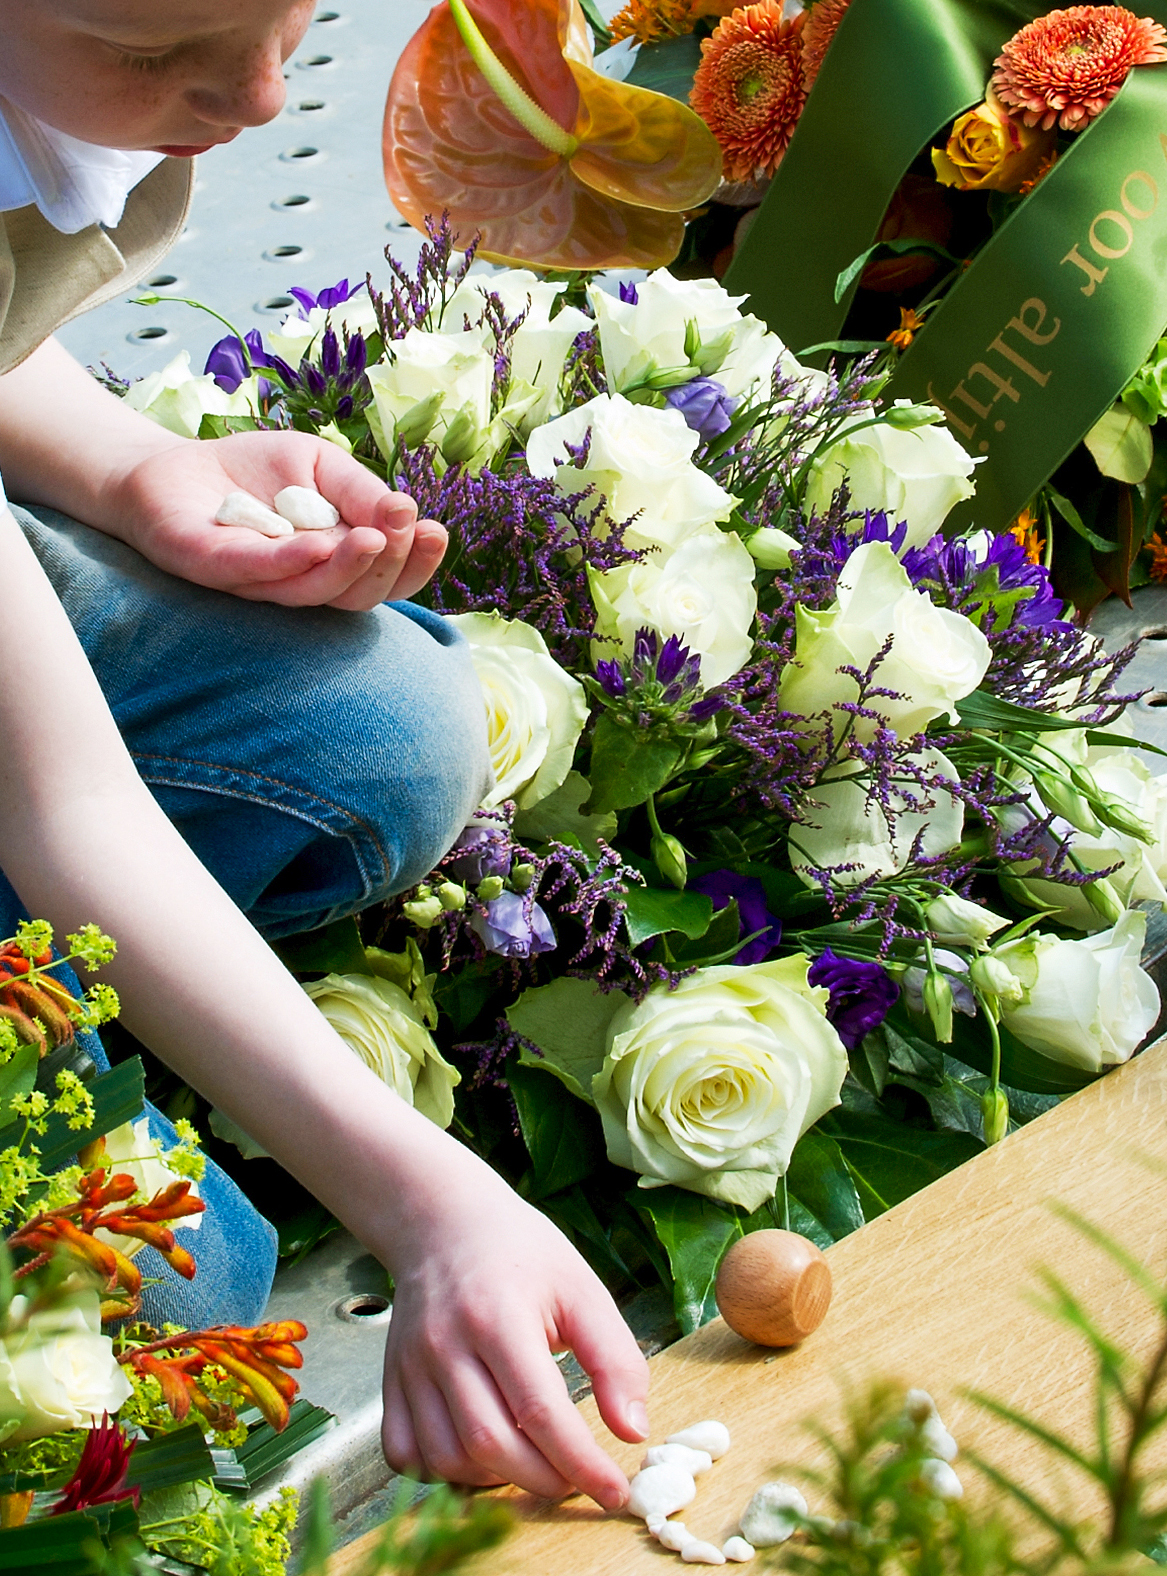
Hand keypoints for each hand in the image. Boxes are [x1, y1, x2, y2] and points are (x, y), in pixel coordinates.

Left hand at [107, 430, 446, 609]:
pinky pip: (254, 572)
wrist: (168, 466)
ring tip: (373, 539)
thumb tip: (405, 510)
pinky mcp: (209, 568)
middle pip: (357, 595)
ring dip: (345, 569)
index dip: (415, 565)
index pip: (387, 579)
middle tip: (403, 527)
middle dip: (389, 565)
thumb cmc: (252, 473)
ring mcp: (255, 583)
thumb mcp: (319, 467)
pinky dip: (287, 561)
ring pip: (311, 593)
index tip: (434, 532)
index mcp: (334, 563)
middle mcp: (300, 584)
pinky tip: (315, 544)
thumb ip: (358, 491)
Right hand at [380, 1175, 649, 1506]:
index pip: (541, 1412)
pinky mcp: (392, 1380)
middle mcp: (446, 1345)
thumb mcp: (581, 1289)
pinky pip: (407, 1453)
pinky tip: (480, 1459)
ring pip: (448, 1457)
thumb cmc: (520, 1252)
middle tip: (579, 1481)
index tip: (614, 1493)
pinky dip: (443, 1474)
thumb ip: (613, 1359)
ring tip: (534, 1466)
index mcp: (499, 1317)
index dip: (582, 1463)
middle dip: (545, 1480)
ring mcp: (411, 1366)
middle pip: (492, 1443)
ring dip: (497, 1482)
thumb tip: (633, 1432)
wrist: (443, 1222)